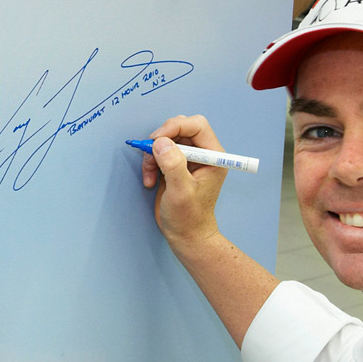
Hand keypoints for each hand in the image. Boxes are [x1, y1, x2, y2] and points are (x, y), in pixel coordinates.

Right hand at [139, 114, 229, 251]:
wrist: (186, 236)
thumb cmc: (189, 218)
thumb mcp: (181, 192)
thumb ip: (173, 165)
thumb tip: (161, 143)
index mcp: (213, 156)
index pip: (197, 126)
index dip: (176, 126)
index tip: (157, 139)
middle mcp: (203, 154)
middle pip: (181, 128)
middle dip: (162, 139)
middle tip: (150, 152)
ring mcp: (188, 159)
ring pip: (167, 139)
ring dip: (153, 154)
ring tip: (149, 175)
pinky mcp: (175, 165)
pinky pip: (160, 152)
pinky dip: (150, 163)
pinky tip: (150, 180)